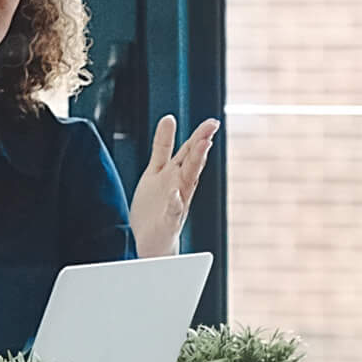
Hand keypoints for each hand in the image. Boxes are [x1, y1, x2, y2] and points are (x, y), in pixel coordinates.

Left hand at [128, 115, 219, 259]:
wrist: (149, 243)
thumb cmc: (155, 207)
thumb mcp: (157, 171)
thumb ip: (163, 146)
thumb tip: (170, 117)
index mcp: (175, 173)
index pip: (189, 152)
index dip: (199, 137)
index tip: (212, 122)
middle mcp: (179, 186)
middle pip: (192, 162)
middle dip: (202, 144)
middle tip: (212, 127)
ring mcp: (175, 204)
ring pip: (188, 181)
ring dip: (196, 164)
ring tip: (203, 147)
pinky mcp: (168, 222)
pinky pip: (172, 212)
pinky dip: (174, 203)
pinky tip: (175, 194)